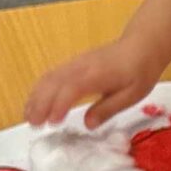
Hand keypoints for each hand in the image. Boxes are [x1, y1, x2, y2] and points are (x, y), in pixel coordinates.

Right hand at [25, 32, 164, 129]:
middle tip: (33, 124)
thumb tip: (88, 125)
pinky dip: (40, 88)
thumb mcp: (132, 95)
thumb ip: (108, 109)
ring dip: (36, 97)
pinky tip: (36, 101)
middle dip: (40, 104)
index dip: (59, 105)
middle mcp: (80, 67)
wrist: (141, 46)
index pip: (70, 89)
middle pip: (53, 83)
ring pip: (48, 78)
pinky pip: (52, 74)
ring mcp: (75, 63)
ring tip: (29, 116)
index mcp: (95, 75)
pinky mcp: (74, 63)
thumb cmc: (139, 71)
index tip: (52, 122)